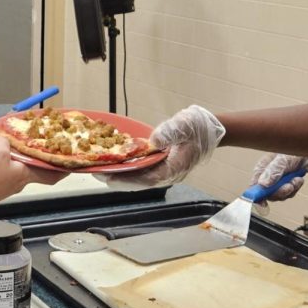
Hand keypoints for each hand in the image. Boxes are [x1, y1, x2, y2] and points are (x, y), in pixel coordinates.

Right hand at [0, 136, 64, 207]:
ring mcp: (8, 183)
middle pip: (32, 165)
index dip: (62, 170)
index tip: (71, 164)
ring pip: (16, 164)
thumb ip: (3, 141)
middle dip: (32, 153)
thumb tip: (1, 139)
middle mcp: (20, 180)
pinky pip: (3, 167)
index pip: (51, 174)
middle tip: (35, 143)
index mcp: (26, 173)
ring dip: (12, 153)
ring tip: (3, 142)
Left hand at [96, 104, 224, 189]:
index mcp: (175, 168)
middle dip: (118, 179)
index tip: (110, 178)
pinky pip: (142, 171)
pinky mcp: (162, 166)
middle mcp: (168, 174)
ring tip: (99, 170)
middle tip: (96, 174)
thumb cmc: (198, 127)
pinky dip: (127, 169)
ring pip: (139, 179)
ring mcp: (165, 172)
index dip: (128, 180)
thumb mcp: (185, 124)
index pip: (148, 179)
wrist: (211, 129)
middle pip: (139, 182)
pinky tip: (114, 163)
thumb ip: (169, 132)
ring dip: (120, 176)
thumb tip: (153, 140)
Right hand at [249, 153, 307, 204]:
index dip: (256, 196)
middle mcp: (267, 176)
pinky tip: (298, 179)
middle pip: (268, 194)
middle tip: (288, 186)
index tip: (262, 202)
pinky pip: (289, 193)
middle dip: (280, 192)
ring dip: (290, 189)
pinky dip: (295, 188)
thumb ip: (272, 171)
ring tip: (296, 179)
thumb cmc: (293, 150)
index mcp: (261, 170)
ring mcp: (277, 181)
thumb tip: (262, 184)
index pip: (254, 187)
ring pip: (280, 195)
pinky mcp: (287, 183)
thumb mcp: (282, 159)